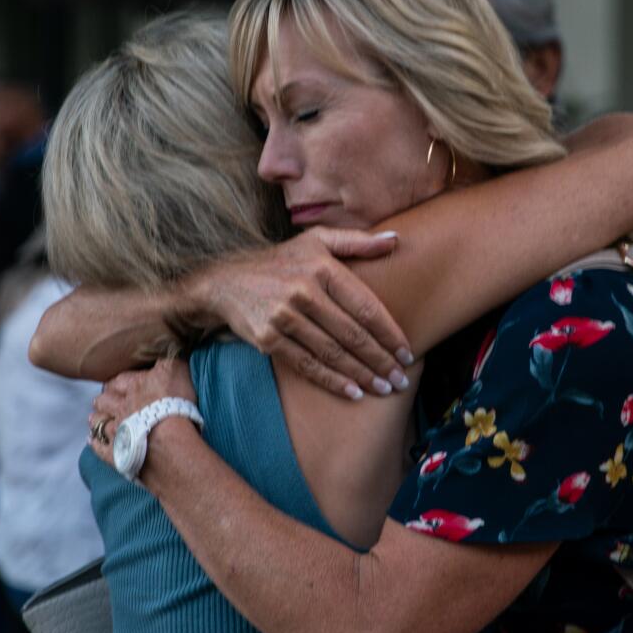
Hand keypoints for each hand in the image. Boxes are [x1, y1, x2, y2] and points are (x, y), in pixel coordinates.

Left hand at [88, 358, 197, 466]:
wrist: (168, 441)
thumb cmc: (174, 403)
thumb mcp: (176, 371)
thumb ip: (169, 359)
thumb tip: (167, 347)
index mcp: (134, 387)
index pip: (121, 380)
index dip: (119, 381)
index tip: (118, 382)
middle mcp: (120, 407)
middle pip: (105, 400)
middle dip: (103, 399)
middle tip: (105, 399)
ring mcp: (116, 431)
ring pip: (99, 422)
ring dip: (96, 419)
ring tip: (95, 418)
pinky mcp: (117, 454)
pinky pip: (101, 448)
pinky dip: (96, 444)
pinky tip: (92, 441)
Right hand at [185, 228, 412, 399]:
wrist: (225, 282)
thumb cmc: (281, 261)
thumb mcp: (316, 240)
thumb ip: (357, 241)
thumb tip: (396, 240)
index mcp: (322, 267)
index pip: (365, 306)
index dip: (389, 333)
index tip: (407, 353)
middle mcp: (304, 291)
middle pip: (352, 334)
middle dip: (381, 360)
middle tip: (401, 380)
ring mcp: (284, 316)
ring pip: (332, 353)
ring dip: (362, 374)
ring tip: (384, 388)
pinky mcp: (269, 338)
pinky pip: (307, 365)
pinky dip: (332, 381)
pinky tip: (353, 392)